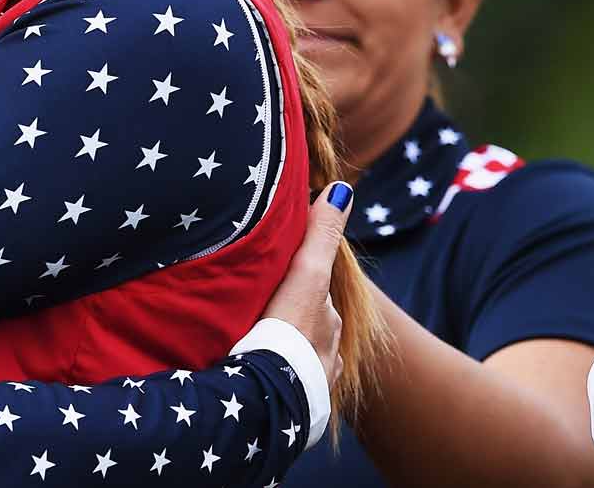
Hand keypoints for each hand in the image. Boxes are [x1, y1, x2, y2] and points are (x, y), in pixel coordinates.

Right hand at [262, 182, 354, 388]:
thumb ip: (321, 236)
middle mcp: (327, 350)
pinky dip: (277, 376)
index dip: (295, 279)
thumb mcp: (306, 277)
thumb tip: (343, 189)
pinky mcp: (297, 405)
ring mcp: (314, 380)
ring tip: (250, 344)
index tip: (272, 277)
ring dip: (280, 348)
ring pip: (297, 353)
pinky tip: (259, 378)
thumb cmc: (287, 333)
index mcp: (327, 319)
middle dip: (286, 314)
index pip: (312, 288)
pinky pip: (288, 383)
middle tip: (254, 309)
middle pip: (305, 320)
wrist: (270, 400)